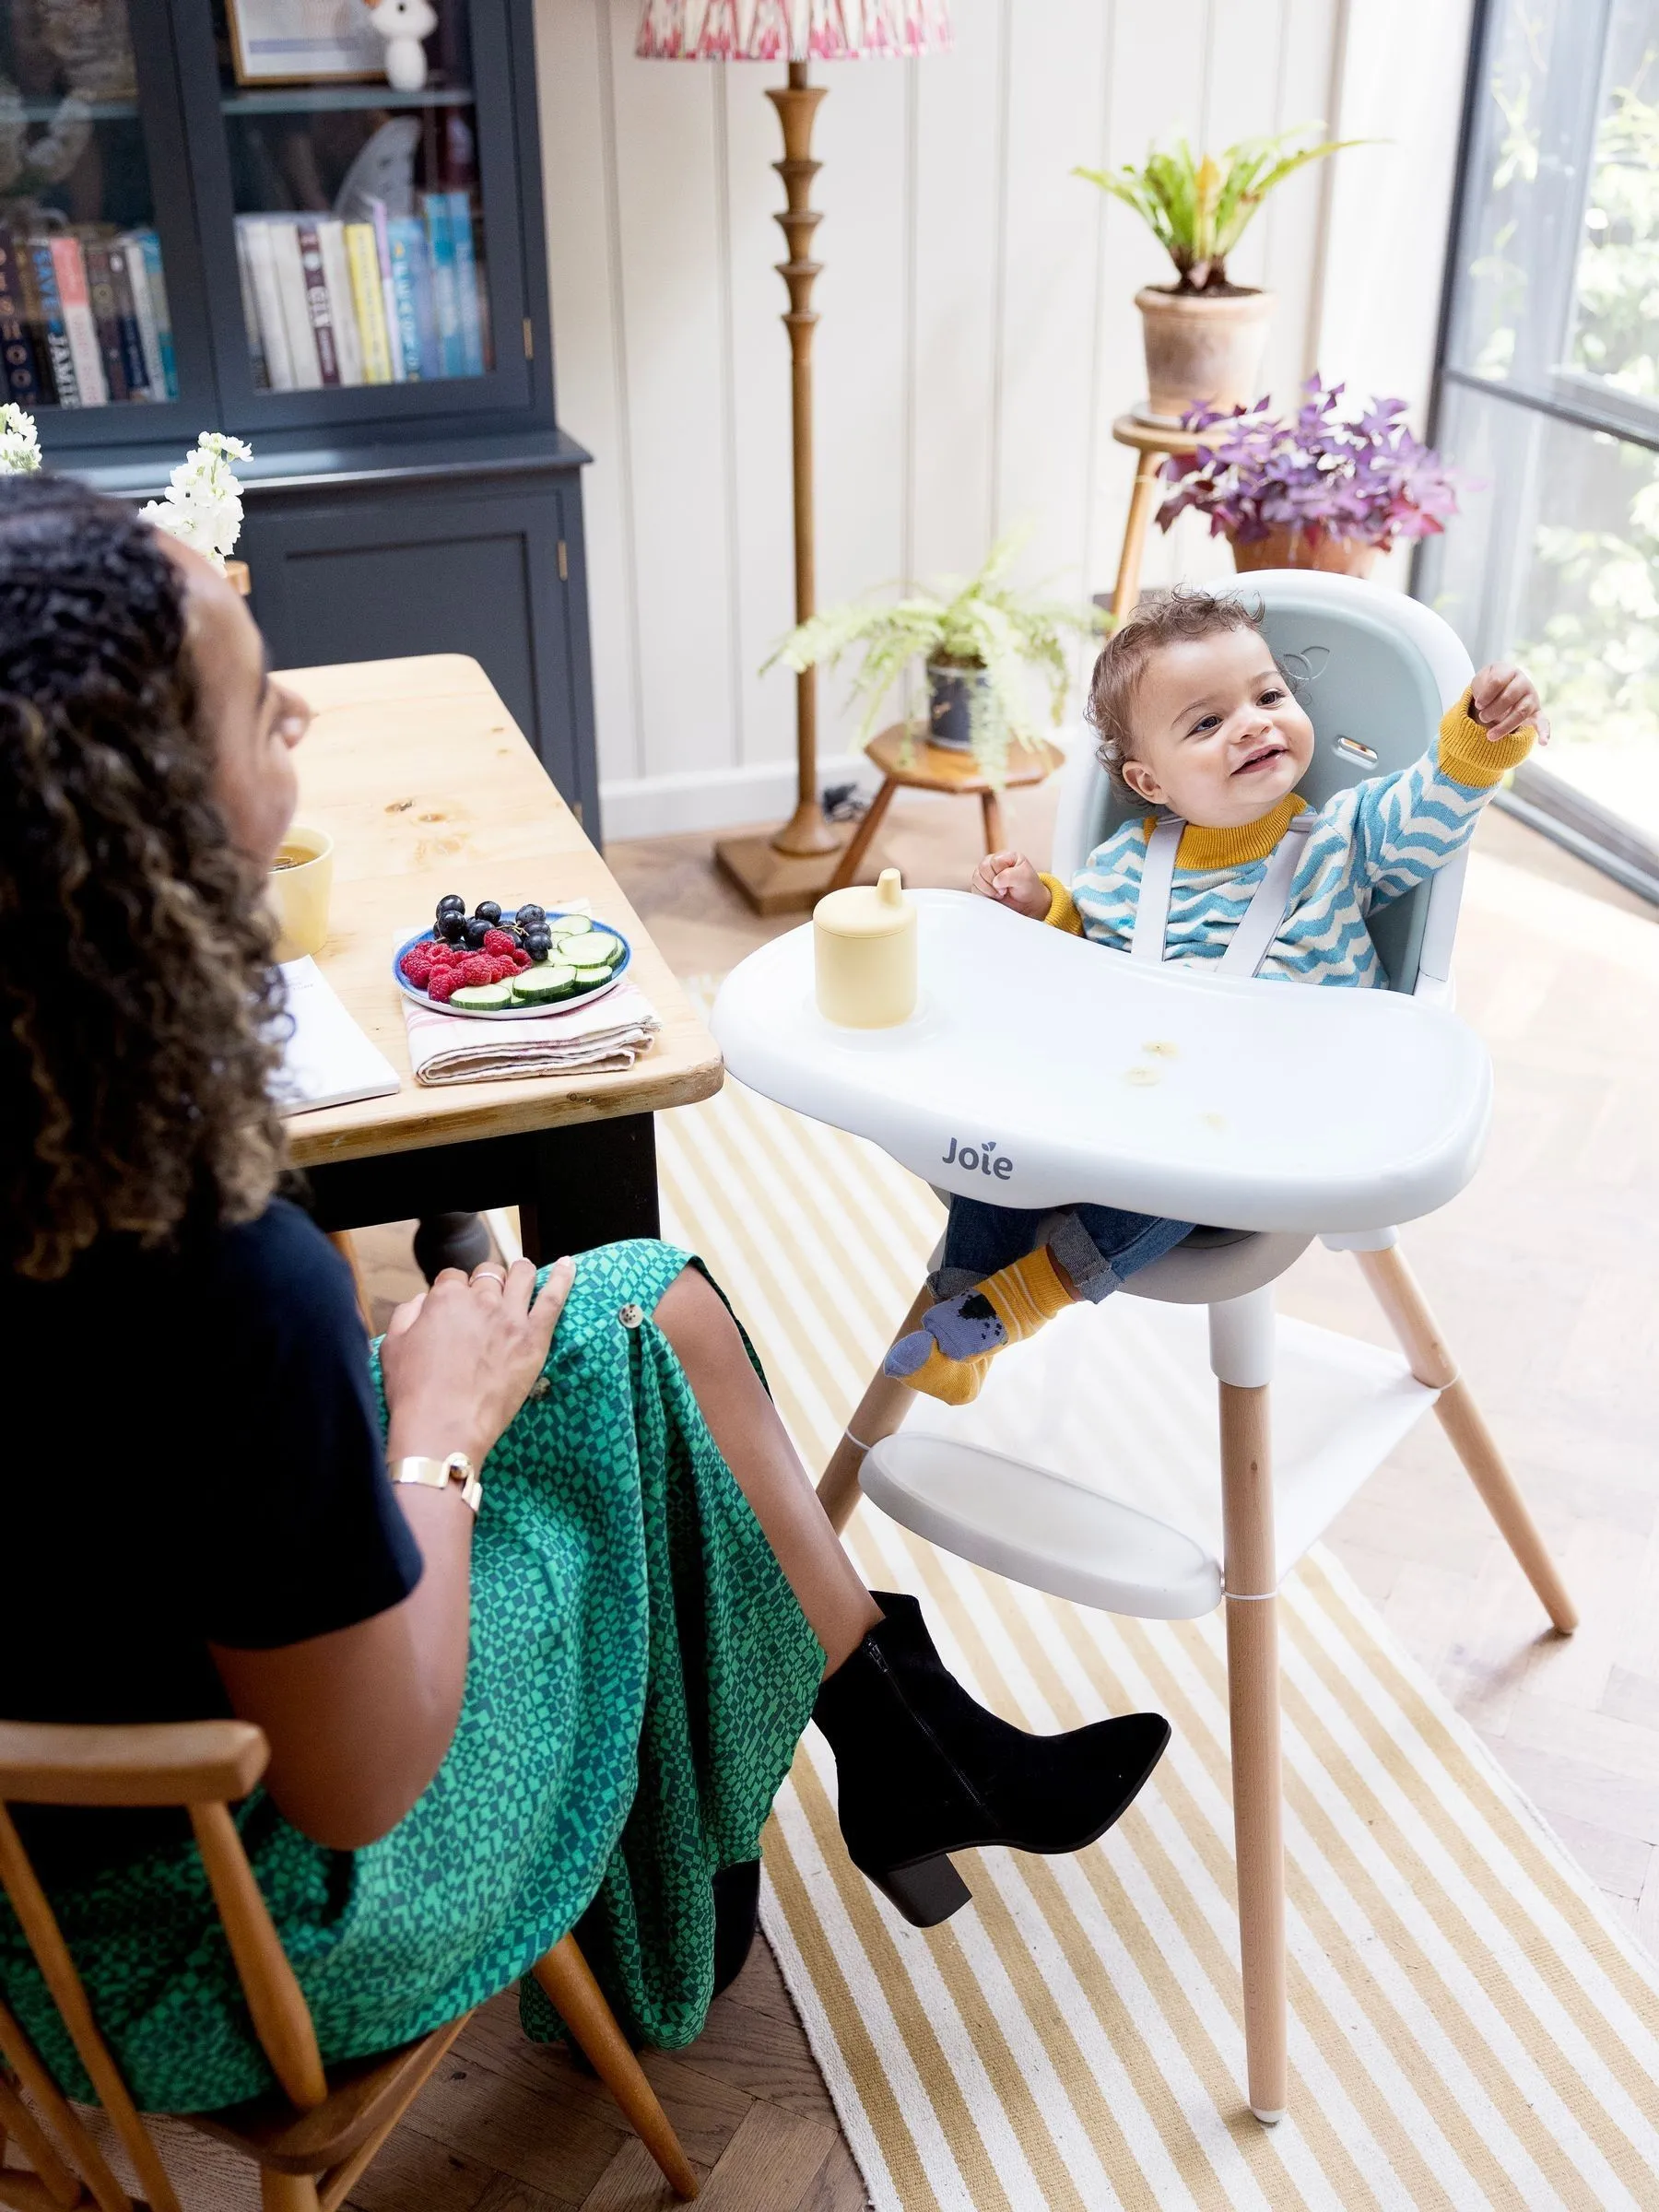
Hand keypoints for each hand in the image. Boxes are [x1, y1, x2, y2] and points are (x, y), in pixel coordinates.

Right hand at [380, 1255, 573, 1468]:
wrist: (443, 1427)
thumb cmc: (415, 1393)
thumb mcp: (393, 1346)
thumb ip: (408, 1314)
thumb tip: (423, 1301)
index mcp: (445, 1299)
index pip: (453, 1278)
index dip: (453, 1291)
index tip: (454, 1307)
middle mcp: (480, 1300)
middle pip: (488, 1275)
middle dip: (484, 1283)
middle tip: (484, 1304)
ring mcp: (510, 1317)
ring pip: (521, 1276)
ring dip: (519, 1272)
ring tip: (522, 1275)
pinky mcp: (533, 1338)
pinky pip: (553, 1299)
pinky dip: (562, 1278)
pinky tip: (567, 1266)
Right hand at [970, 848, 1049, 918]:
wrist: (1027, 904)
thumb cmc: (1028, 887)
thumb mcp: (1025, 877)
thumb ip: (1010, 875)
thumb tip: (995, 881)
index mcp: (1006, 856)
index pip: (995, 861)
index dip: (1001, 873)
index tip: (1012, 882)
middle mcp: (993, 862)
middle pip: (983, 867)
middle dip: (994, 882)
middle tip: (1005, 890)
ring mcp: (985, 874)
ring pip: (976, 877)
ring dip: (988, 889)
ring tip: (1000, 894)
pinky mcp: (980, 885)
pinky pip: (974, 888)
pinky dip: (983, 895)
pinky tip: (994, 897)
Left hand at [1470, 663, 1548, 744]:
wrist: (1501, 688)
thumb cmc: (1488, 685)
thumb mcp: (1481, 680)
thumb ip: (1481, 685)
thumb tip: (1483, 702)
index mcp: (1509, 672)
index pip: (1497, 682)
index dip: (1485, 695)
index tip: (1478, 705)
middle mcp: (1523, 682)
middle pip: (1508, 697)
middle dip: (1492, 711)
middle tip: (1482, 718)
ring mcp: (1531, 697)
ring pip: (1520, 713)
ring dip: (1504, 726)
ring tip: (1490, 736)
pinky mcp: (1536, 712)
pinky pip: (1543, 722)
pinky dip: (1544, 732)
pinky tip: (1543, 743)